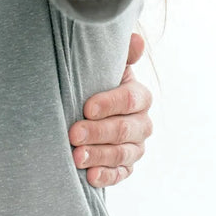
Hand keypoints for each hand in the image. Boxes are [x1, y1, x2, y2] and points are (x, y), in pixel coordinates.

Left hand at [69, 32, 152, 186]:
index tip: (86, 107)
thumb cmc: (93, 80)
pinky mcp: (126, 166)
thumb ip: (120, 53)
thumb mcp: (103, 65)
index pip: (130, 100)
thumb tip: (136, 39)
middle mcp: (142, 123)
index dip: (109, 104)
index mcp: (139, 96)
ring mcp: (136, 147)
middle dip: (98, 132)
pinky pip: (121, 174)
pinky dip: (106, 176)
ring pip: (122, 154)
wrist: (86, 106)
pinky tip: (90, 176)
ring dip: (99, 156)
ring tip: (76, 156)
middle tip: (73, 134)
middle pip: (125, 130)